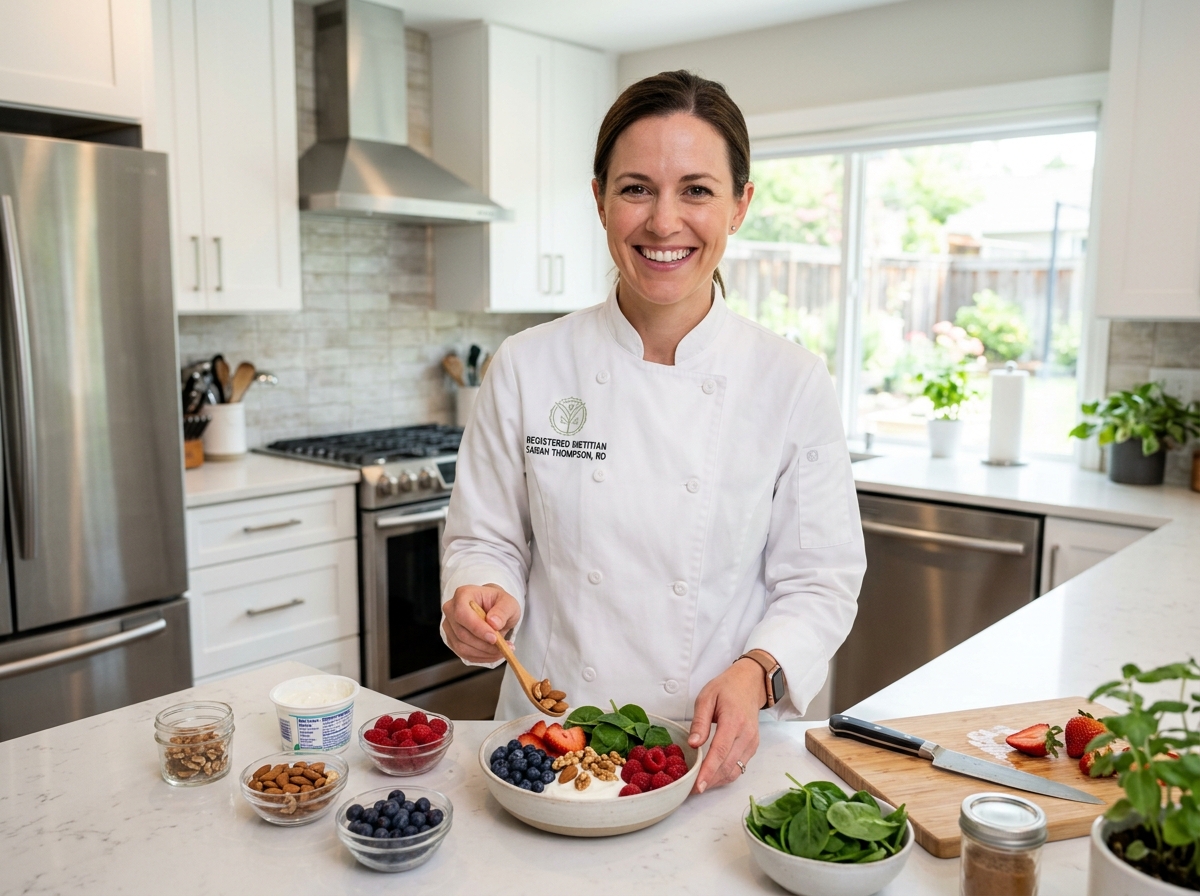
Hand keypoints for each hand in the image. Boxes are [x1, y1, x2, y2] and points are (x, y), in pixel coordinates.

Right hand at [441, 584, 520, 663]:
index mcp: (463, 594)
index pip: (462, 613)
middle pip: (461, 633)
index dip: (477, 628)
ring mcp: (449, 626)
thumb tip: (494, 622)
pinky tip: (492, 654)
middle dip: (483, 644)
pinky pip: (463, 654)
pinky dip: (480, 657)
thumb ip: (503, 611)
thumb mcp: (508, 603)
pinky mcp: (452, 639)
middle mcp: (451, 609)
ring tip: (501, 651)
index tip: (494, 638)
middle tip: (503, 647)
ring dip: (483, 653)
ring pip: (461, 646)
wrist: (493, 608)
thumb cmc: (499, 603)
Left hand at [687, 659, 765, 793]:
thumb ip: (699, 721)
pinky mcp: (753, 747)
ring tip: (698, 786)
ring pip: (735, 771)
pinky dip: (725, 775)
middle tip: (690, 790)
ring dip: (717, 781)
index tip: (697, 785)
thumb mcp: (706, 697)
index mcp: (734, 721)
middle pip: (728, 765)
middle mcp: (746, 735)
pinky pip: (739, 767)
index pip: (720, 751)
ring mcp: (752, 743)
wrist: (749, 684)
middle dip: (709, 781)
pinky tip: (711, 777)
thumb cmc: (726, 689)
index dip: (708, 770)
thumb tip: (693, 744)